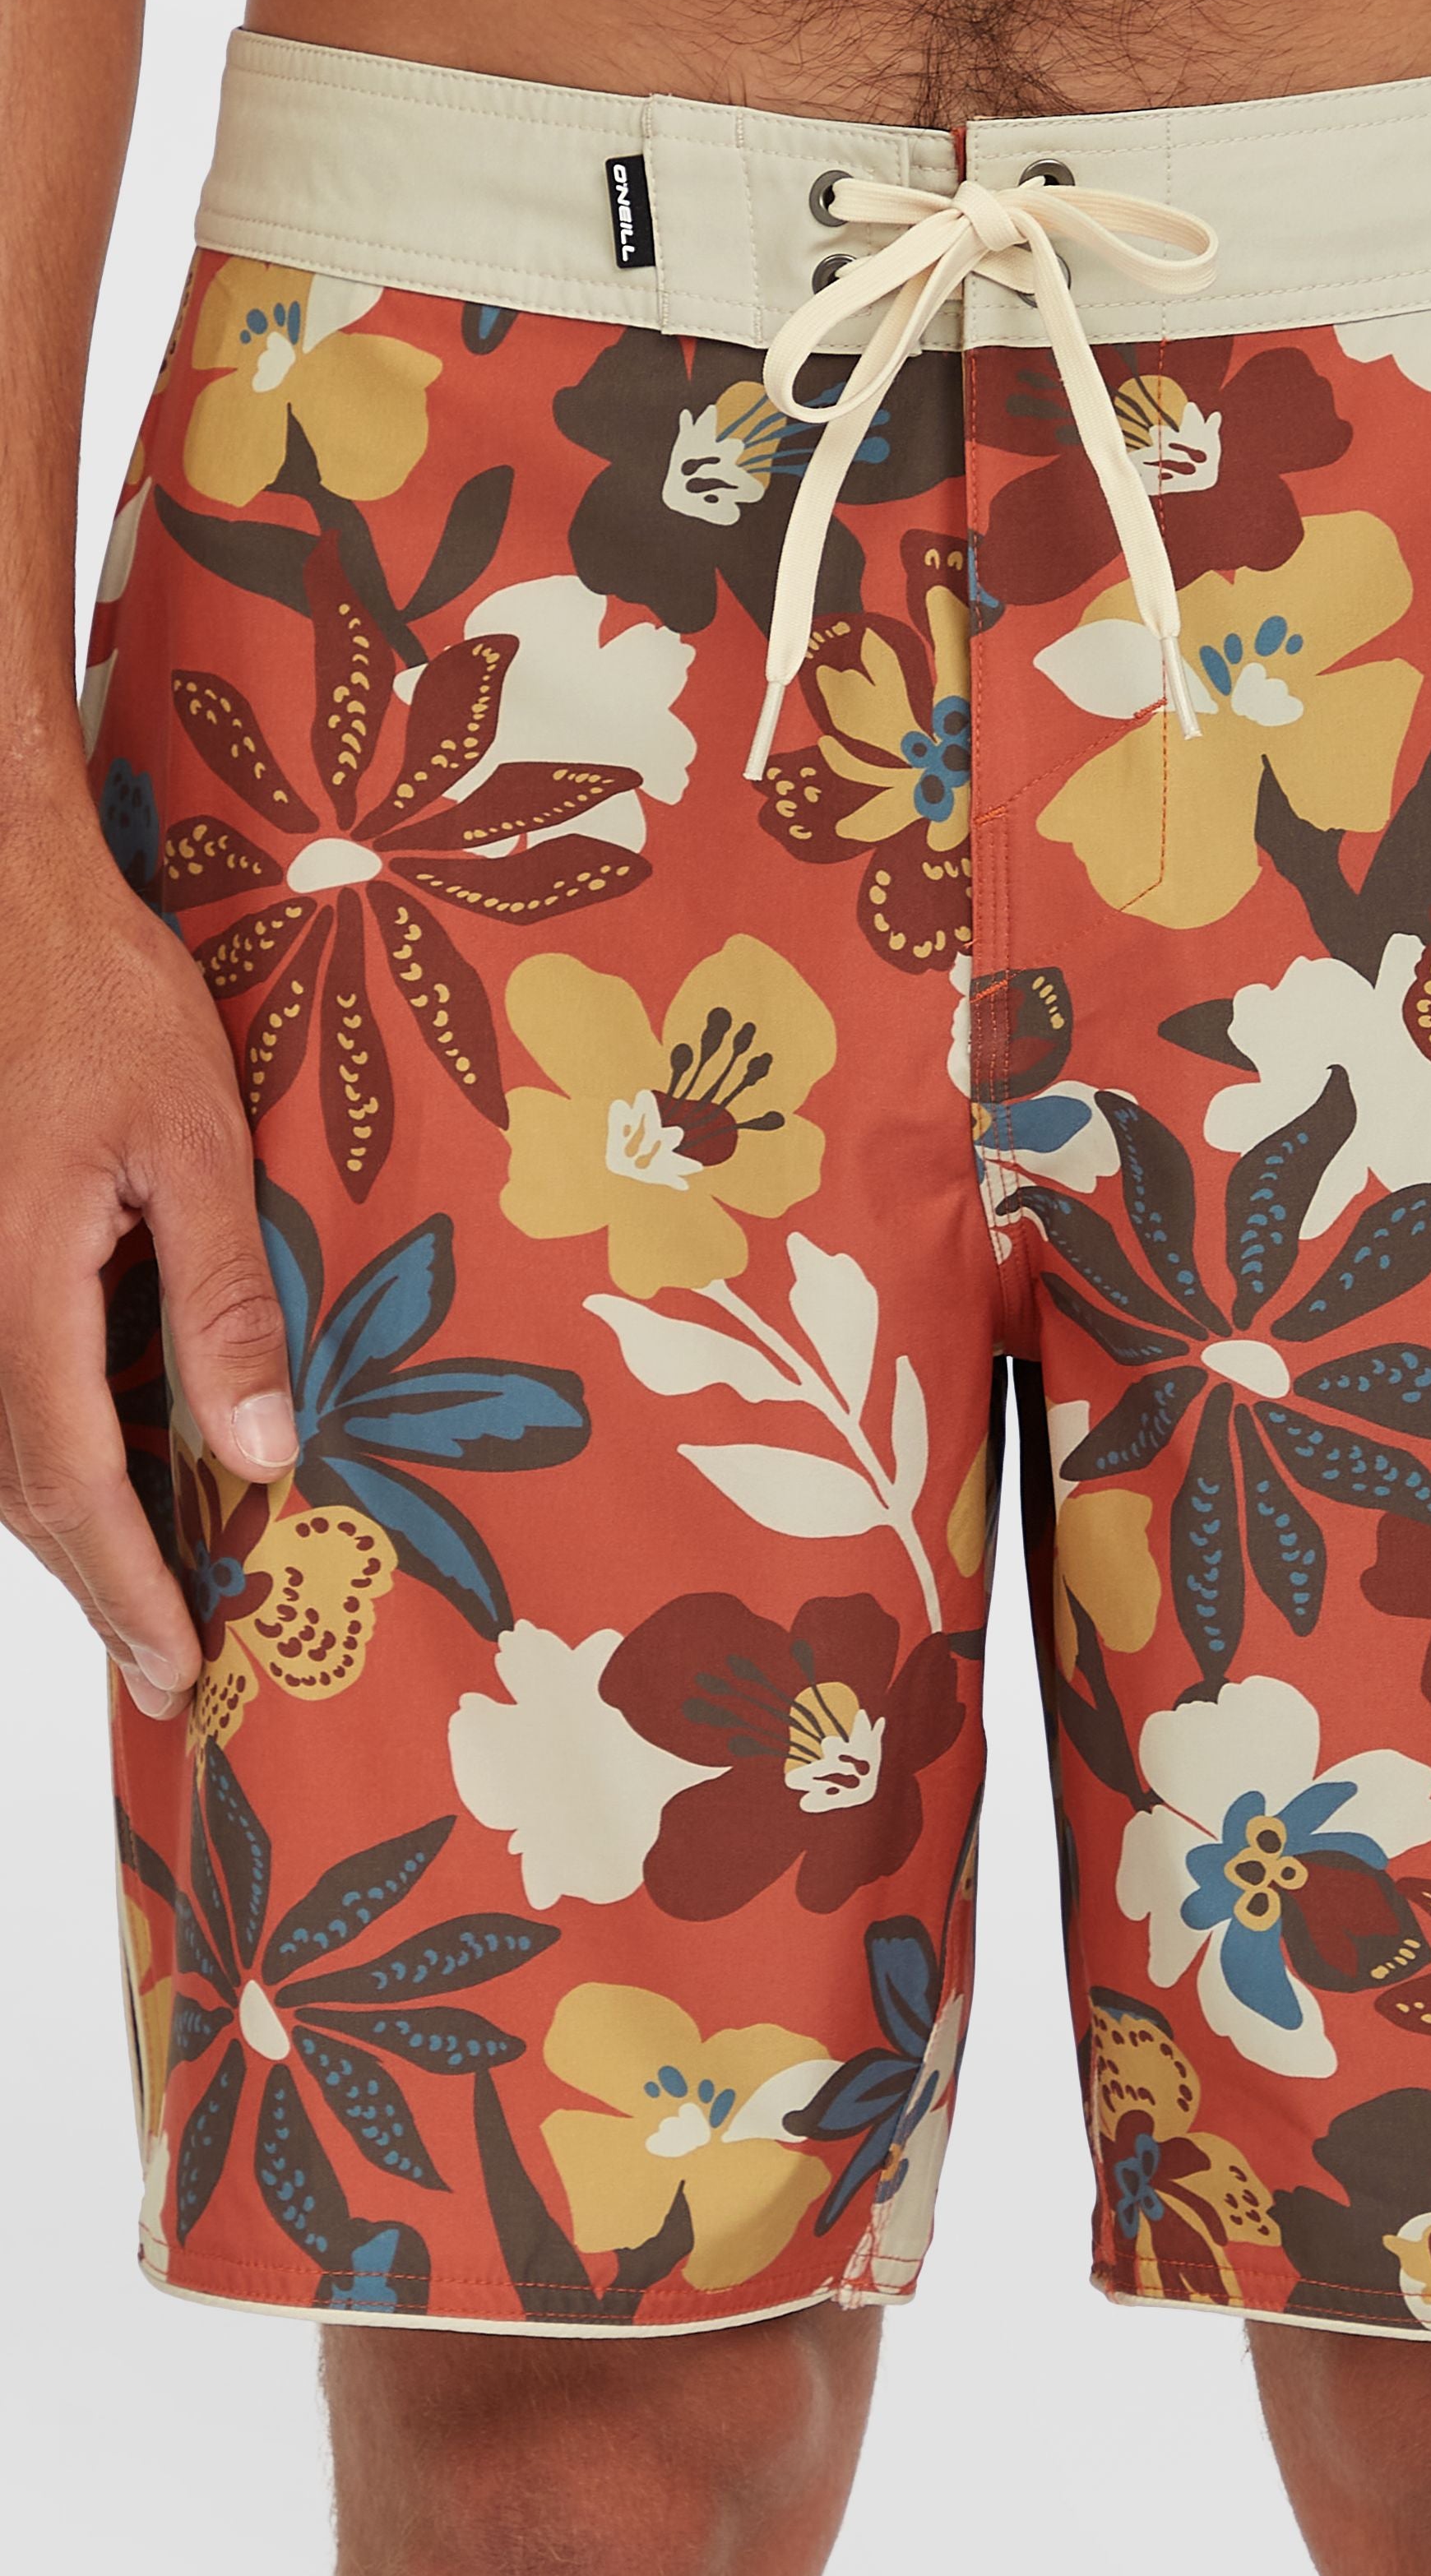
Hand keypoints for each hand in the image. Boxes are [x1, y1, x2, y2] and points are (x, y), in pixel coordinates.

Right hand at [0, 805, 296, 1716]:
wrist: (5, 903)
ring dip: (67, 1529)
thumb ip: (220, 1298)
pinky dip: (45, 1451)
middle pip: (22, 1489)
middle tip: (163, 1672)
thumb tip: (259, 1446)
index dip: (126, 1584)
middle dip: (96, 1586)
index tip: (174, 1666)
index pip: (71, 1482)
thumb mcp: (194, 1140)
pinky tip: (101, 1474)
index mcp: (16, 1284)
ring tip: (141, 1598)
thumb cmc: (98, 997)